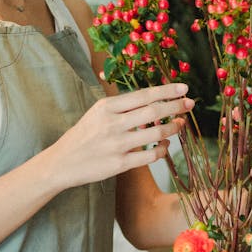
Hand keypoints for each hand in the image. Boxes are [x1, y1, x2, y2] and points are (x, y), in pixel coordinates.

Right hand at [44, 83, 191, 188]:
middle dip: (176, 106)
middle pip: (154, 111)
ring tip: (180, 124)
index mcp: (106, 107)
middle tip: (190, 103)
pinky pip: (151, 155)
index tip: (184, 88)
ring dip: (174, 128)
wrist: (61, 162)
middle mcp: (112, 124)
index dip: (167, 90)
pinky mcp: (119, 164)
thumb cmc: (84, 135)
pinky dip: (163, 149)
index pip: (144, 95)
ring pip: (156, 133)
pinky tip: (166, 145)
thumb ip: (122, 106)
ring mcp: (116, 145)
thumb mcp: (97, 113)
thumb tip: (154, 99)